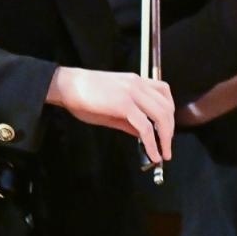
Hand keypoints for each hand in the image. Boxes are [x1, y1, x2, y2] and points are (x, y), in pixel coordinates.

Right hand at [47, 67, 172, 164]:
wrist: (67, 85)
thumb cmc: (85, 96)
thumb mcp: (112, 107)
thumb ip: (130, 120)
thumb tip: (144, 134)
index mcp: (136, 82)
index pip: (164, 93)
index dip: (170, 114)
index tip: (167, 130)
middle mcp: (138, 84)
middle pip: (167, 107)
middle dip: (170, 130)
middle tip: (166, 147)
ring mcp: (132, 93)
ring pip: (161, 116)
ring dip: (165, 138)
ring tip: (163, 153)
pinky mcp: (124, 105)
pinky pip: (145, 127)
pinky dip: (152, 143)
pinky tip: (152, 154)